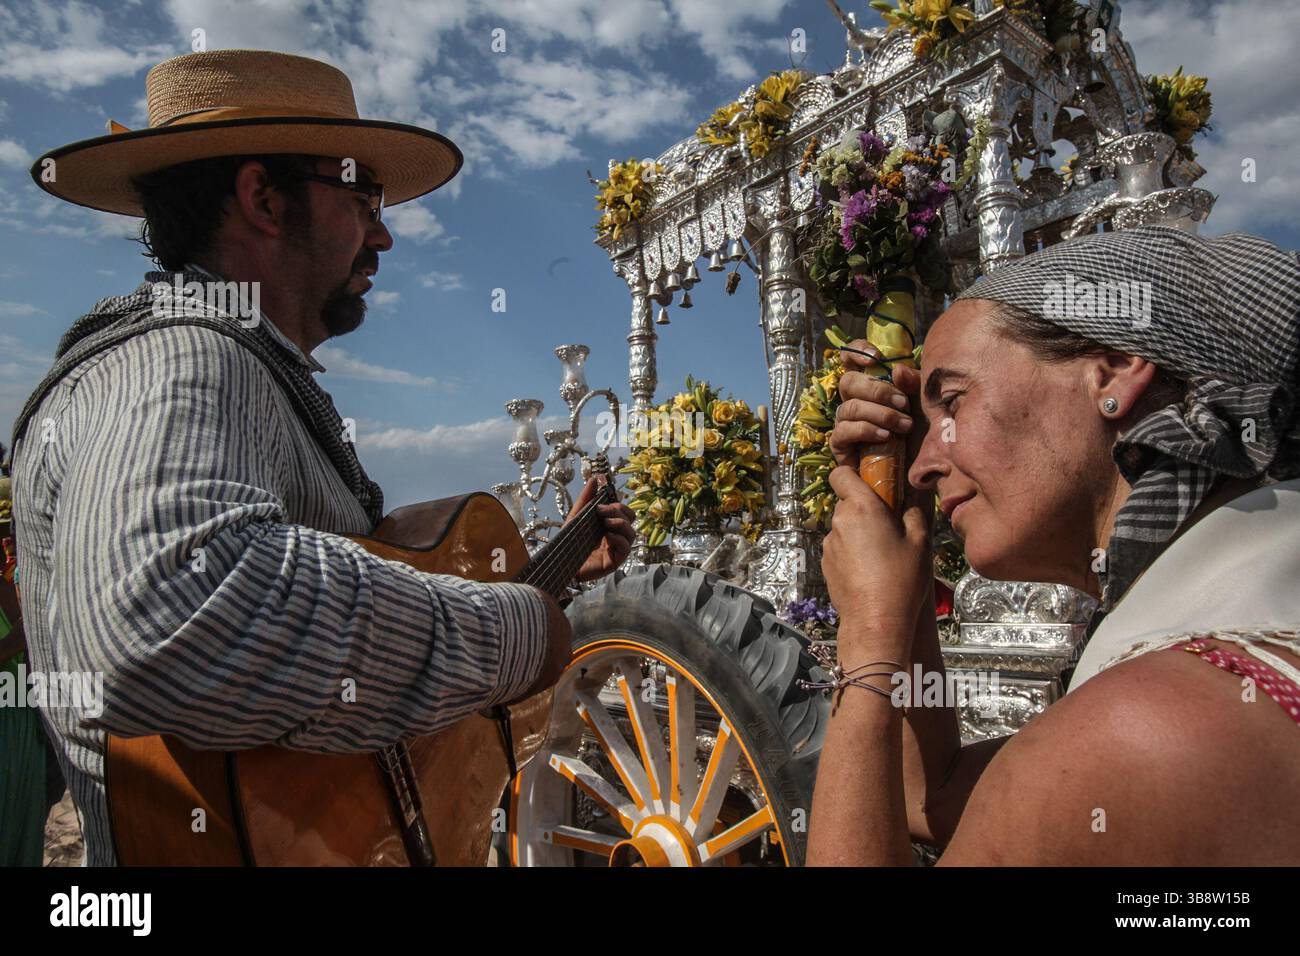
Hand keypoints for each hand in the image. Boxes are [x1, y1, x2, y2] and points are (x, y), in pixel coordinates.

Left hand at [569, 475, 635, 581]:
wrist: (561, 564)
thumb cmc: (570, 542)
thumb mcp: (576, 517)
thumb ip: (585, 499)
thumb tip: (595, 478)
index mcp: (609, 525)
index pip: (625, 511)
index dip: (618, 505)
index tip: (600, 504)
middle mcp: (616, 535)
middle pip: (630, 519)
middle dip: (618, 511)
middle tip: (600, 511)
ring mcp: (617, 549)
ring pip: (632, 532)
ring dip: (620, 523)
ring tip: (604, 523)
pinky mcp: (615, 561)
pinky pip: (627, 548)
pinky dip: (619, 539)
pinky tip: (607, 536)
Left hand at [823, 465, 931, 665]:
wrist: (875, 621)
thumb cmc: (901, 580)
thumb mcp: (920, 543)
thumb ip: (914, 516)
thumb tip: (909, 506)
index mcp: (862, 509)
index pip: (841, 474)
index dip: (852, 476)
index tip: (871, 486)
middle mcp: (840, 522)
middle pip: (846, 503)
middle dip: (864, 510)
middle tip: (889, 528)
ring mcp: (829, 545)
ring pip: (843, 528)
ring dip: (858, 533)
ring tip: (882, 556)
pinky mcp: (825, 565)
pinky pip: (839, 549)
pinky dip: (851, 553)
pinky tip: (869, 572)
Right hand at [830, 339, 924, 478]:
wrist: (919, 478)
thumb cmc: (923, 440)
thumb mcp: (925, 408)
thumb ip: (914, 385)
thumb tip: (897, 370)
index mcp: (872, 387)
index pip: (852, 360)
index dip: (857, 351)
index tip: (875, 356)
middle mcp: (856, 402)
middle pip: (848, 381)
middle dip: (877, 390)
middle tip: (904, 404)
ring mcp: (846, 424)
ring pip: (849, 406)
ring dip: (880, 413)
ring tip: (904, 425)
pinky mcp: (841, 446)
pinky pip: (843, 431)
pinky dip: (866, 430)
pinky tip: (885, 436)